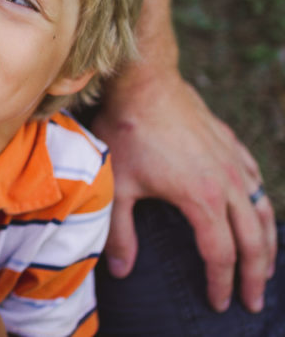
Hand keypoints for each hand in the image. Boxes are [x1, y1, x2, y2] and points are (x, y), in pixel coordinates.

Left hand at [92, 63, 276, 312]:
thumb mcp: (118, 185)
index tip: (221, 303)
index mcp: (202, 199)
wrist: (145, 82)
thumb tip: (120, 270)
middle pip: (253, 241)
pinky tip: (257, 212)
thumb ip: (120, 231)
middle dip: (256, 275)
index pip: (221, 255)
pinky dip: (262, 205)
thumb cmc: (128, 131)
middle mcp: (227, 184)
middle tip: (253, 300)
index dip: (222, 283)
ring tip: (264, 267)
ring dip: (267, 244)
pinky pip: (256, 181)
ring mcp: (233, 162)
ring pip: (263, 212)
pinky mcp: (231, 144)